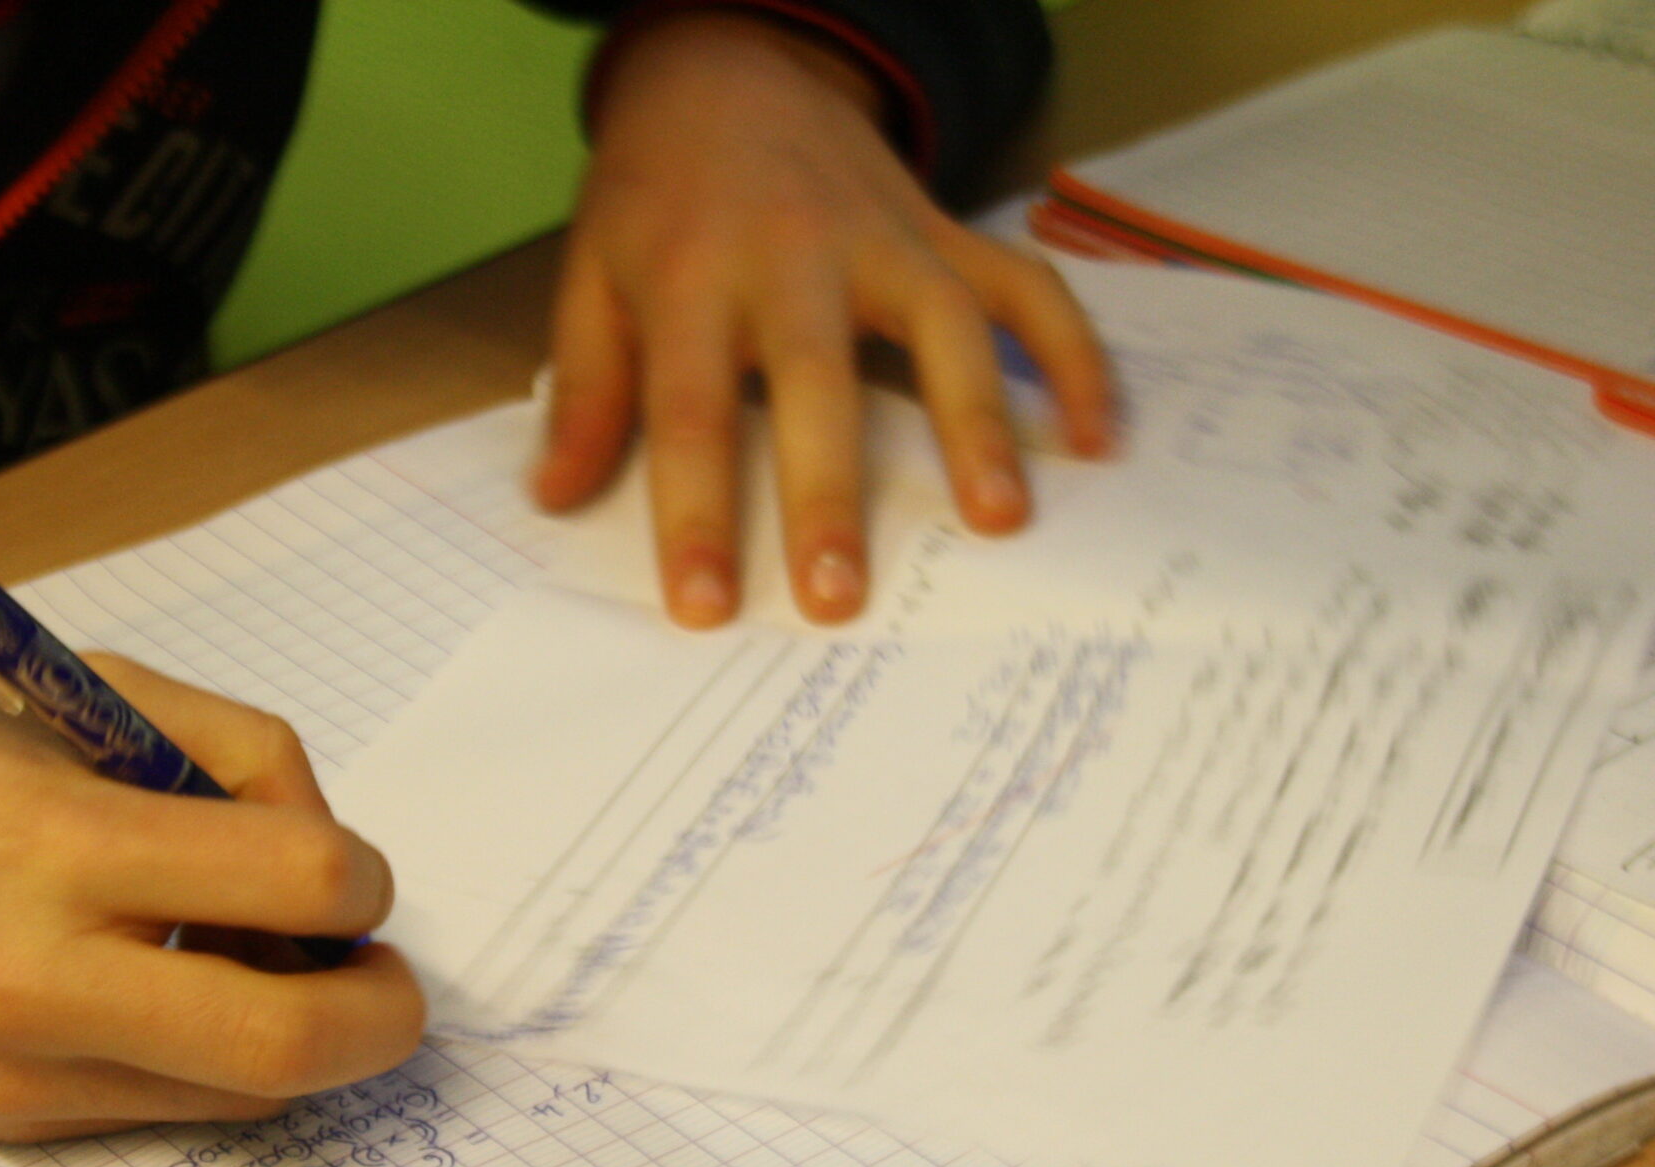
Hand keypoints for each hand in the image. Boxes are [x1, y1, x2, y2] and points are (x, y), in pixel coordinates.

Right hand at [0, 658, 423, 1140]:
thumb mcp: (71, 690)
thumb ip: (225, 755)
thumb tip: (332, 858)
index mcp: (51, 842)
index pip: (297, 882)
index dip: (362, 875)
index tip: (346, 867)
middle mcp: (35, 981)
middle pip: (293, 1044)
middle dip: (382, 1011)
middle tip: (381, 969)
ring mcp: (19, 1072)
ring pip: (249, 1094)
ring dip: (301, 1034)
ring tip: (260, 959)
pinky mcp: (7, 1124)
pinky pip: (171, 1104)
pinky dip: (213, 1052)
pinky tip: (172, 983)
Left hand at [533, 10, 1113, 626]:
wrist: (730, 71)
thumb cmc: (658, 197)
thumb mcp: (593, 276)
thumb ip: (588, 387)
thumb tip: (558, 498)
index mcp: (692, 278)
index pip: (691, 412)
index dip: (696, 515)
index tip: (704, 607)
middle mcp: (795, 258)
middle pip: (817, 383)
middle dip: (829, 495)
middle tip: (839, 598)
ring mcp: (885, 241)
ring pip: (944, 327)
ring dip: (976, 424)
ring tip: (998, 522)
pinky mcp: (945, 234)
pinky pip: (1025, 289)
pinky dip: (1069, 355)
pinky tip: (1096, 436)